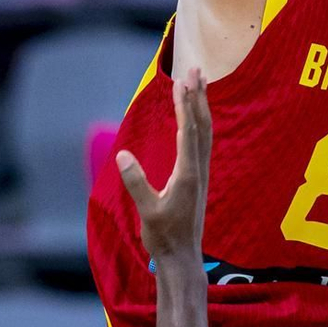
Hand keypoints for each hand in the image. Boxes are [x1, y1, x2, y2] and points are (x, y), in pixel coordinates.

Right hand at [118, 69, 211, 264]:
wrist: (181, 258)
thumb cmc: (163, 237)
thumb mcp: (146, 211)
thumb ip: (136, 182)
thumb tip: (122, 154)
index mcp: (187, 175)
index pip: (187, 131)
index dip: (185, 105)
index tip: (182, 80)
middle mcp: (198, 170)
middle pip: (202, 125)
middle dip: (198, 96)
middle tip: (195, 68)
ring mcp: (199, 174)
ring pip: (204, 132)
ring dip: (201, 106)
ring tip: (199, 82)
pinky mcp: (196, 179)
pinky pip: (201, 143)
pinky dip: (198, 122)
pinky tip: (194, 116)